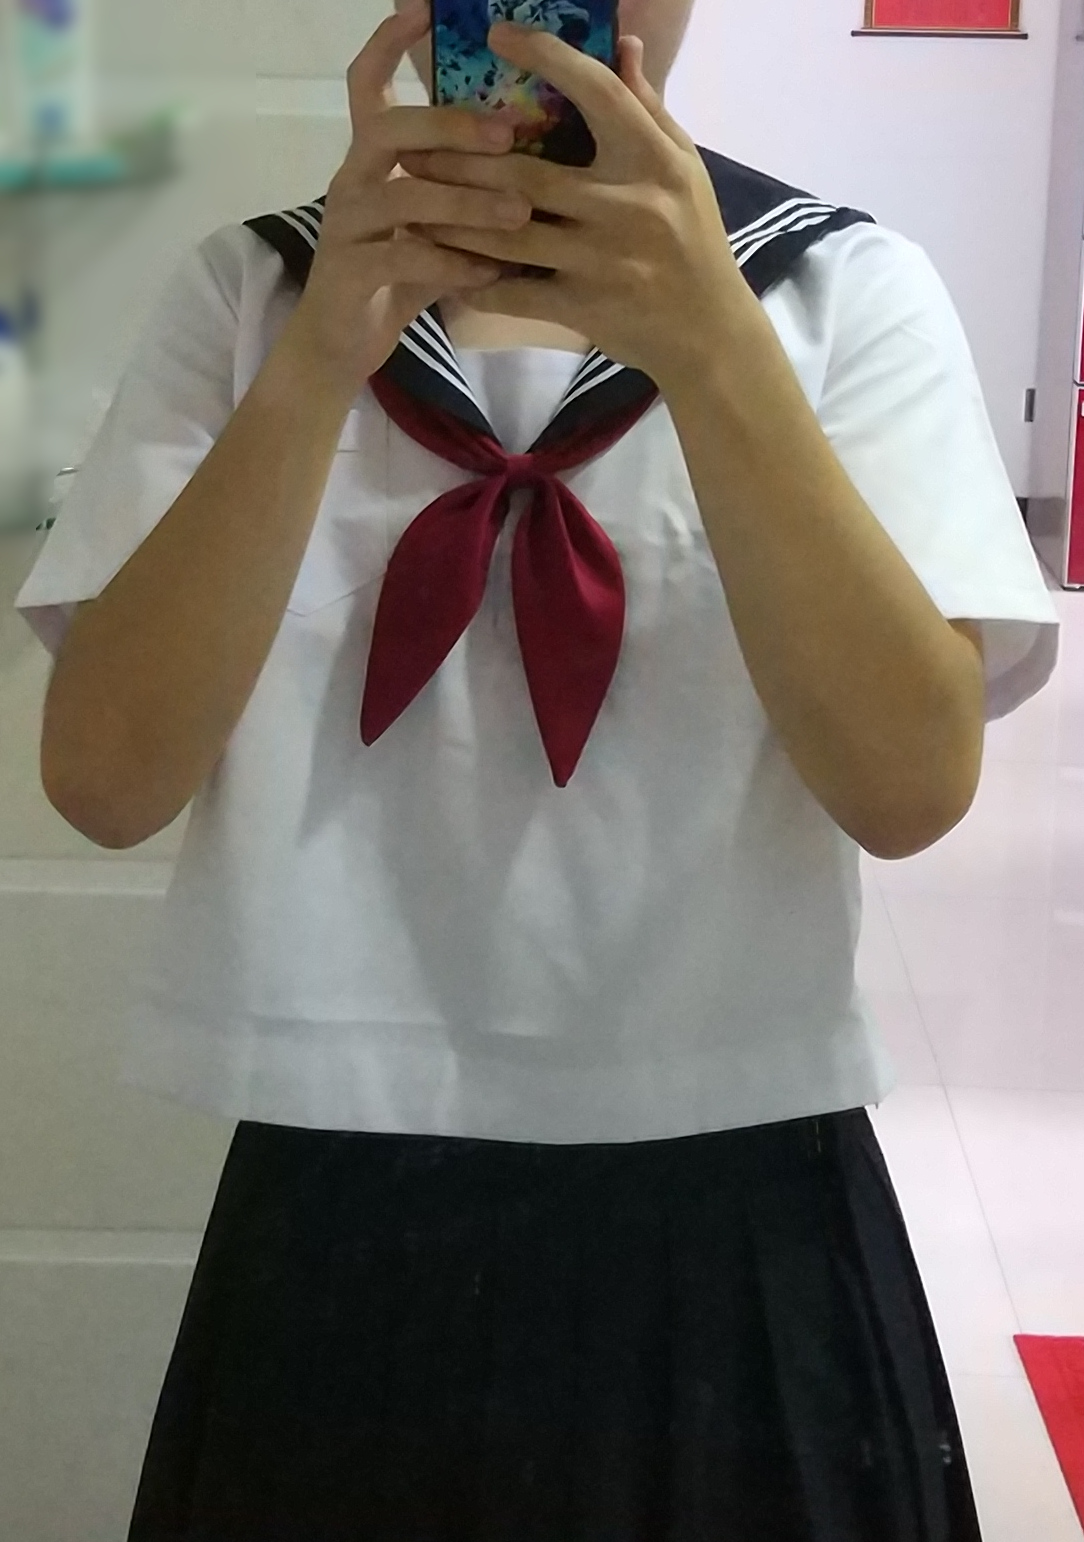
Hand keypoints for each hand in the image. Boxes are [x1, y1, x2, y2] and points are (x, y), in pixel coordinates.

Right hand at [281, 4, 534, 401]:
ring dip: (466, 200)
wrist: (341, 346)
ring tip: (518, 212)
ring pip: (403, 195)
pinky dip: (451, 262)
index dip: (390, 43)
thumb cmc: (396, 279)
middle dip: (451, 125)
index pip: (367, 83)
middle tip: (511, 133)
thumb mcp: (434, 225)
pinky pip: (403, 258)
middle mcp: (351, 181)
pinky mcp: (350, 273)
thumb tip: (536, 156)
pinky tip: (489, 272)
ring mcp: (347, 226)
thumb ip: (467, 190)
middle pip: (390, 129)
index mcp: (369, 160)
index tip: (426, 10)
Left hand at [398, 23, 760, 389]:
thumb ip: (647, 107)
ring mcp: (603, 261)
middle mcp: (628, 206)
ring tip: (414, 206)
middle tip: (414, 147)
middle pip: (526, 173)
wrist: (709, 335)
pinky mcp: (585, 308)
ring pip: (510, 235)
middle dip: (461, 160)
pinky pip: (516, 293)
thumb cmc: (694, 242)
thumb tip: (622, 43)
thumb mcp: (683, 168)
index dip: (547, 58)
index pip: (596, 94)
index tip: (499, 35)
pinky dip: (477, 282)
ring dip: (454, 221)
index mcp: (653, 160)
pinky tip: (445, 268)